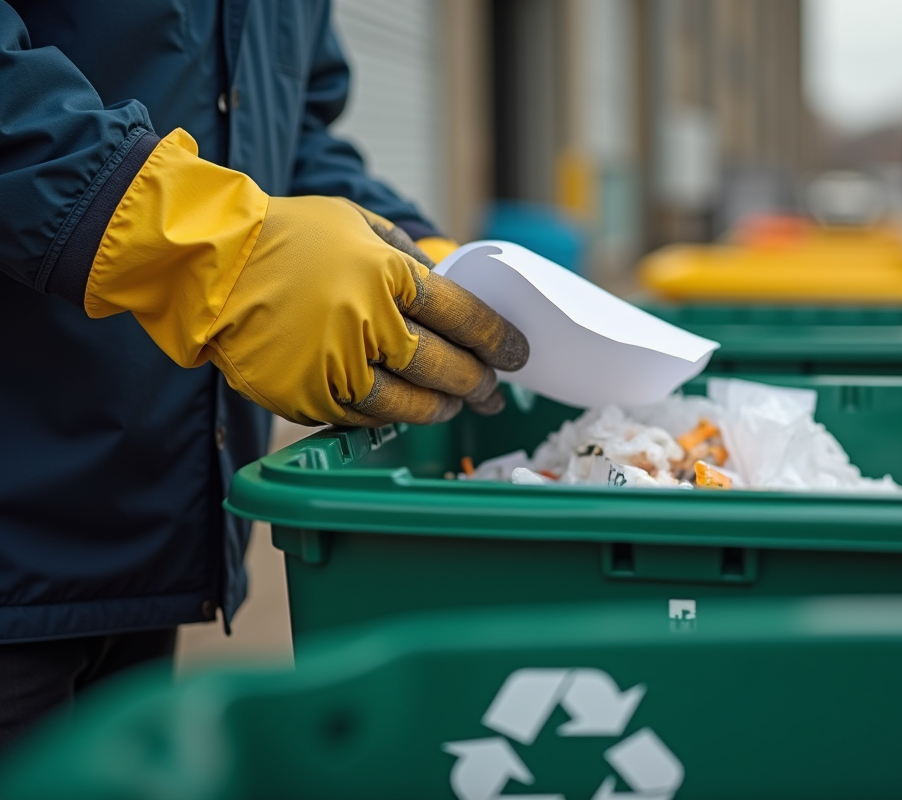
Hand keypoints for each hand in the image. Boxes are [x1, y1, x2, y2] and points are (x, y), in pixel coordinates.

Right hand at [83, 129, 527, 425]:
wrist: (208, 264)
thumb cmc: (289, 236)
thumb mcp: (357, 223)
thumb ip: (408, 256)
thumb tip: (454, 288)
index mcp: (387, 273)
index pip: (464, 317)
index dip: (498, 340)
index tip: (516, 353)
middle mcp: (368, 321)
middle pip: (446, 366)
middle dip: (478, 381)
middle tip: (492, 388)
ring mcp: (336, 364)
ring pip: (410, 403)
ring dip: (441, 407)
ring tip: (455, 405)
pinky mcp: (308, 395)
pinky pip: (364, 417)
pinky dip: (391, 416)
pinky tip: (406, 410)